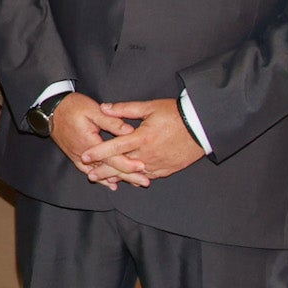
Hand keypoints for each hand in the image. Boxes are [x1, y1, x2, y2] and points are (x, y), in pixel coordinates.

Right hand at [49, 93, 137, 188]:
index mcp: (89, 141)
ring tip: (135, 183)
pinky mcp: (75, 156)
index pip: (111, 157)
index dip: (127, 163)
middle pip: (108, 168)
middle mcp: (83, 153)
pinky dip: (101, 179)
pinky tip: (111, 184)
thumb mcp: (93, 110)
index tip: (142, 166)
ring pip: (100, 171)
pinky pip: (89, 171)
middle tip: (145, 181)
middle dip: (128, 176)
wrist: (51, 110)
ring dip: (118, 178)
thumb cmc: (72, 107)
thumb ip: (111, 121)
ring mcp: (79, 156)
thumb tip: (130, 131)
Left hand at [82, 99, 203, 185]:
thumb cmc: (175, 114)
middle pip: (121, 165)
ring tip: (106, 180)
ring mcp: (158, 163)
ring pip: (134, 174)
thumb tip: (104, 107)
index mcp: (141, 138)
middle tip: (89, 174)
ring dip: (119, 177)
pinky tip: (130, 180)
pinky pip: (149, 176)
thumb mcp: (149, 107)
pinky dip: (138, 178)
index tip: (85, 156)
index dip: (98, 153)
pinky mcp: (167, 169)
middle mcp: (148, 153)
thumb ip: (125, 109)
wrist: (201, 126)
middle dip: (104, 170)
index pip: (114, 147)